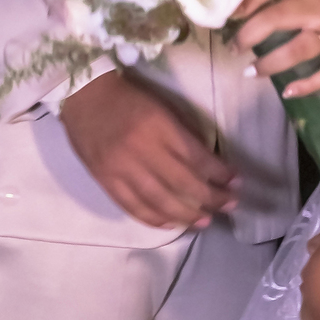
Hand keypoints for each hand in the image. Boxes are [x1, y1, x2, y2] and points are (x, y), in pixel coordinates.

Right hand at [60, 69, 237, 229]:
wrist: (83, 95)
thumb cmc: (129, 97)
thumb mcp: (163, 107)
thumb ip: (183, 134)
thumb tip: (207, 162)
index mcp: (159, 127)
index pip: (196, 157)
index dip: (219, 172)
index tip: (236, 181)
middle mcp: (141, 150)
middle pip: (182, 183)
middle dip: (211, 197)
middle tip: (229, 205)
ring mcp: (121, 168)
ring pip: (158, 200)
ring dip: (185, 214)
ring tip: (205, 220)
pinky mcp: (104, 180)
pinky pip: (132, 206)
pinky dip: (153, 219)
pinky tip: (171, 224)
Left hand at [234, 0, 319, 99]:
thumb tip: (237, 6)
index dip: (247, 1)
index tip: (229, 16)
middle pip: (278, 18)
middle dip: (249, 35)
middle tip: (234, 48)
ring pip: (298, 50)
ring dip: (270, 64)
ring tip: (252, 71)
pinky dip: (306, 86)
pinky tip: (289, 91)